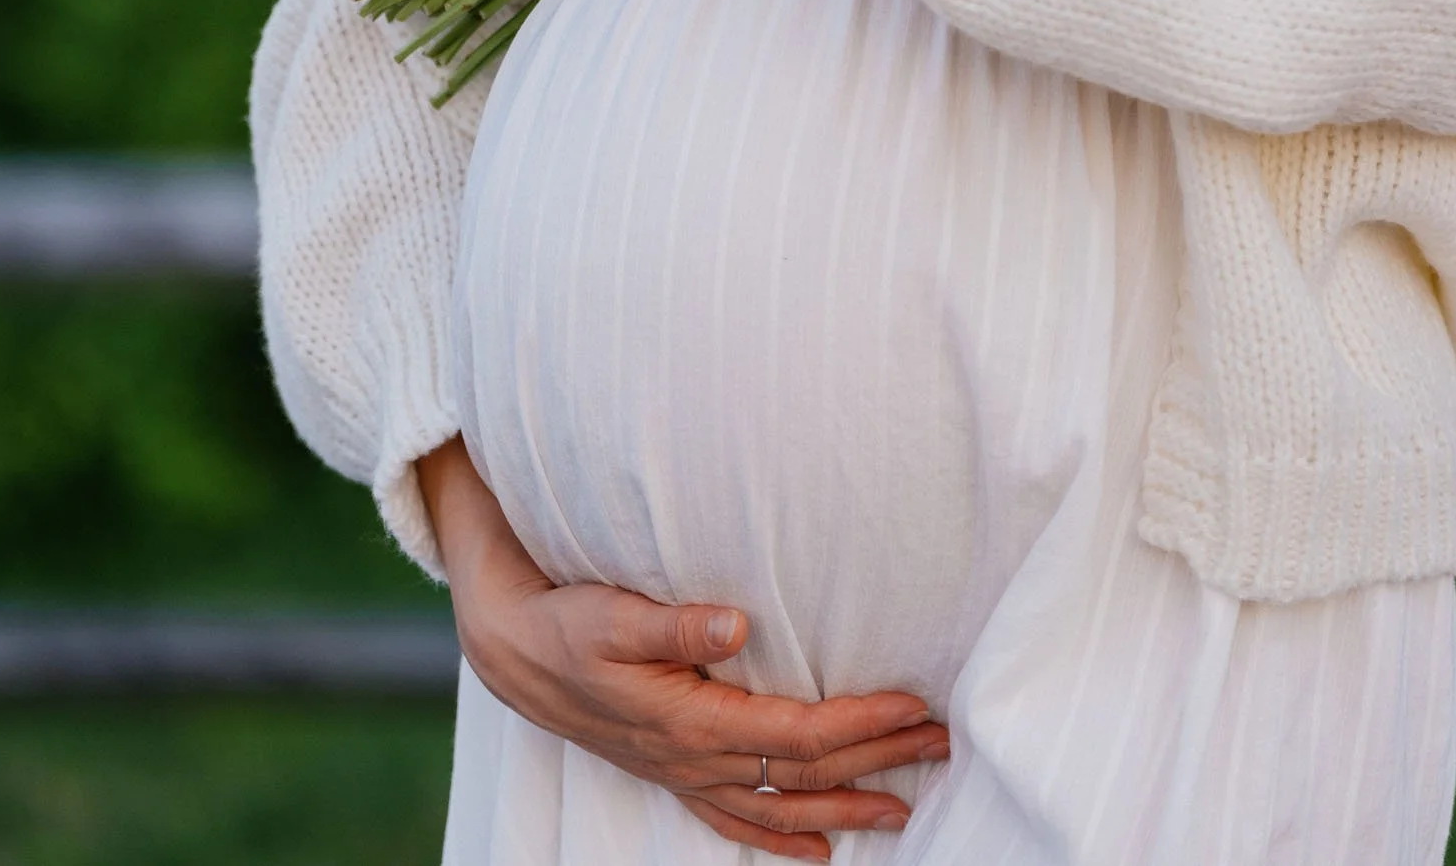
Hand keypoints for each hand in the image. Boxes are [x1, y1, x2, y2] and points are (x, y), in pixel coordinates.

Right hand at [419, 440, 947, 860]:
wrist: (515, 655)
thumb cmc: (567, 624)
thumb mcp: (613, 613)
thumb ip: (674, 620)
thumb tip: (735, 621)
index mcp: (692, 723)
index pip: (798, 733)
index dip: (860, 721)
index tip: (912, 704)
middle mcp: (696, 761)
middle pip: (804, 771)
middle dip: (876, 758)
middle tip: (940, 741)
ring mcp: (687, 775)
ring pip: (781, 806)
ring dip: (846, 803)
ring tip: (905, 806)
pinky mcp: (676, 772)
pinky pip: (740, 820)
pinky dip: (783, 837)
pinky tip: (820, 846)